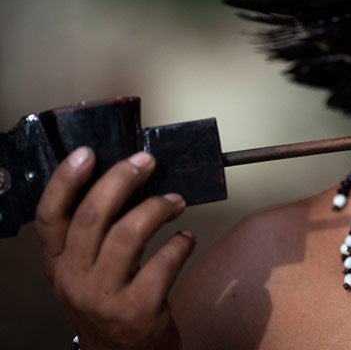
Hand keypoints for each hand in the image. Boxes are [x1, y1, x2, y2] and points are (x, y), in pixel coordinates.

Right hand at [36, 147, 195, 349]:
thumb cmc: (109, 304)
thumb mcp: (87, 271)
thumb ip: (95, 235)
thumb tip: (126, 181)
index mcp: (58, 263)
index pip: (50, 216)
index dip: (65, 180)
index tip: (87, 153)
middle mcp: (73, 279)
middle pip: (94, 215)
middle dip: (123, 179)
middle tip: (147, 162)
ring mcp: (104, 297)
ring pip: (129, 234)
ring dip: (158, 208)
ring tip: (175, 202)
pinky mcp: (137, 310)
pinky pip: (163, 263)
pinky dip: (180, 244)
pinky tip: (186, 240)